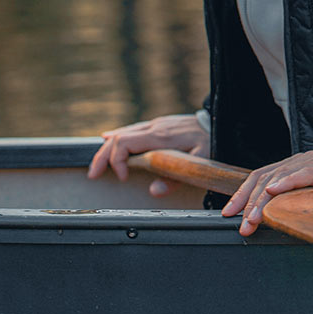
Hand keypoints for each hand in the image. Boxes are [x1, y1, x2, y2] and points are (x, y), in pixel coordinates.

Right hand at [86, 113, 209, 197]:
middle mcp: (154, 127)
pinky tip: (107, 140)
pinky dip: (117, 137)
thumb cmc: (210, 141)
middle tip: (93, 175)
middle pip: (118, 138)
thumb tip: (154, 192)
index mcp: (161, 136)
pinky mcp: (158, 125)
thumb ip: (176, 179)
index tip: (123, 178)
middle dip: (103, 157)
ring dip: (107, 149)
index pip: (125, 143)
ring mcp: (155, 124)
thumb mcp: (199, 163)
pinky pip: (132, 129)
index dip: (117, 161)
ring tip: (96, 167)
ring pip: (123, 133)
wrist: (219, 121)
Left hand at [222, 151, 312, 236]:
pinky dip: (289, 181)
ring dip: (264, 198)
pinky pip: (307, 173)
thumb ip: (293, 203)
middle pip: (267, 176)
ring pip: (282, 176)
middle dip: (249, 201)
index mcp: (295, 167)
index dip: (242, 193)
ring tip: (253, 218)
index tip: (227, 214)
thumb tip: (264, 221)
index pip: (261, 176)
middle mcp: (303, 160)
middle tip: (240, 225)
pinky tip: (275, 191)